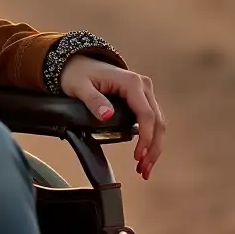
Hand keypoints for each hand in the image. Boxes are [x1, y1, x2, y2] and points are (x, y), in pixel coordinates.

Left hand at [59, 56, 166, 179]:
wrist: (76, 63)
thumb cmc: (77, 74)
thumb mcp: (79, 86)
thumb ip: (93, 100)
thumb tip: (107, 115)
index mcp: (131, 83)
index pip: (146, 114)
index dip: (145, 137)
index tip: (138, 156)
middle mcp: (143, 86)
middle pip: (157, 121)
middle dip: (153, 148)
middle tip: (144, 170)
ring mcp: (144, 93)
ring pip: (157, 123)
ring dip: (153, 147)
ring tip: (144, 169)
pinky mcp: (141, 99)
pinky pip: (150, 121)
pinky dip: (149, 139)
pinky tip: (143, 155)